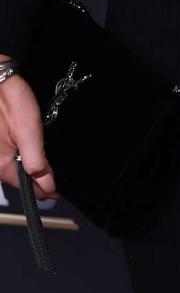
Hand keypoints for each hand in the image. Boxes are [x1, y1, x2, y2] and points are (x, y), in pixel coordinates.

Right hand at [0, 65, 57, 200]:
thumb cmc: (10, 102)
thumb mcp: (29, 134)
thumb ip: (37, 163)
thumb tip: (47, 185)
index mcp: (2, 167)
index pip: (29, 189)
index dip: (47, 190)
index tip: (61, 190)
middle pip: (21, 181)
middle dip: (39, 182)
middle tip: (57, 180)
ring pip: (16, 170)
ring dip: (32, 170)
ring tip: (49, 168)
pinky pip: (10, 158)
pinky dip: (23, 159)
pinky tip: (33, 152)